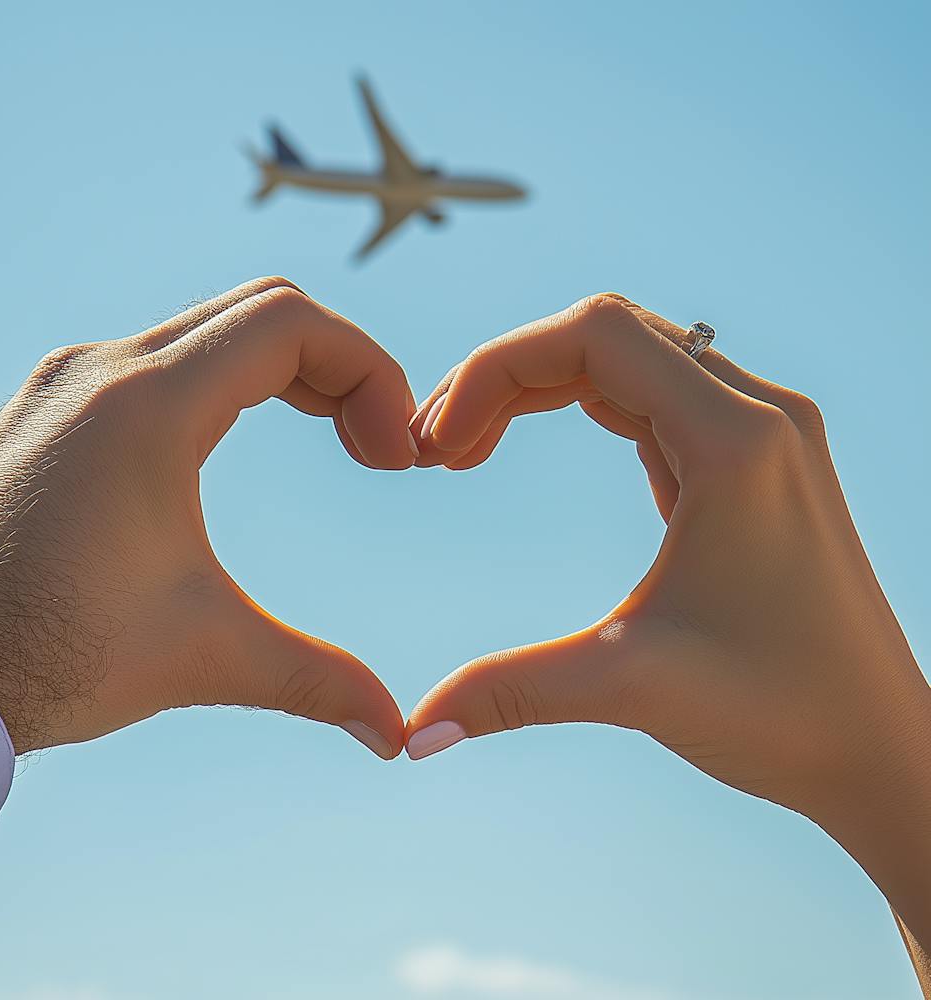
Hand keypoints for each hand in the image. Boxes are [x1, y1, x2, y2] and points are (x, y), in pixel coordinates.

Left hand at [0, 277, 416, 758]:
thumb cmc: (50, 656)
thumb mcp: (204, 656)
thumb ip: (316, 682)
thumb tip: (397, 735)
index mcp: (146, 405)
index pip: (292, 324)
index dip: (371, 373)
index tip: (395, 458)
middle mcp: (101, 369)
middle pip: (261, 312)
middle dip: (342, 369)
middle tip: (376, 450)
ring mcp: (67, 382)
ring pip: (210, 329)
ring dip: (287, 372)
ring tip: (335, 437)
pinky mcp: (49, 407)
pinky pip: (161, 356)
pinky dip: (227, 381)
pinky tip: (238, 440)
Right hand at [406, 293, 930, 950]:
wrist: (885, 748)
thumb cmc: (786, 712)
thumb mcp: (634, 688)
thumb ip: (513, 692)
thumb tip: (415, 732)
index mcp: (735, 440)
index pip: (592, 335)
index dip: (496, 370)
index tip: (439, 448)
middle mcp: (757, 413)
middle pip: (604, 331)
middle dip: (506, 374)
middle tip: (438, 449)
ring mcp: (761, 432)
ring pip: (628, 356)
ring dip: (540, 385)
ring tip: (470, 447)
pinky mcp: (753, 462)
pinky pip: (653, 396)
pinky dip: (583, 404)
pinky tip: (537, 440)